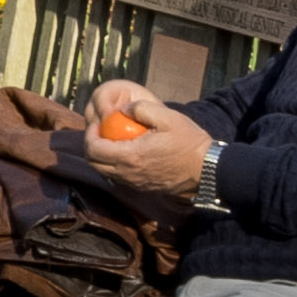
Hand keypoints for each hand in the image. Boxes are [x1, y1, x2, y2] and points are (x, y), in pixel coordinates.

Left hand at [75, 82, 212, 192]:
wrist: (207, 171)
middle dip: (91, 146)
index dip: (89, 135)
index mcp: (131, 156)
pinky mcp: (143, 188)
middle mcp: (129, 174)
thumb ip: (141, 109)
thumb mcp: (167, 117)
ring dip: (101, 157)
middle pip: (94, 164)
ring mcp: (135, 183)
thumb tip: (122, 109)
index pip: (94, 149)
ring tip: (111, 140)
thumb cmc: (188, 142)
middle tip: (99, 131)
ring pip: (105, 173)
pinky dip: (113, 166)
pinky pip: (118, 178)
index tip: (96, 123)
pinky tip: (124, 152)